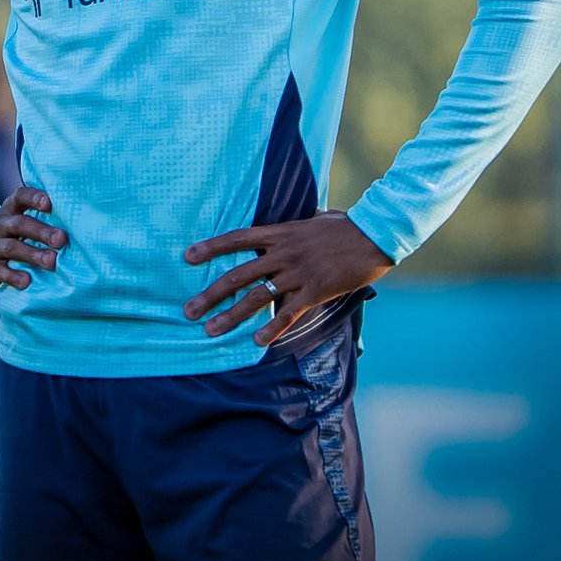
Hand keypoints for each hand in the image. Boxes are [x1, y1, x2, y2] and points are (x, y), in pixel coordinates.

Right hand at [0, 186, 66, 290]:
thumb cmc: (7, 235)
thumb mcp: (16, 221)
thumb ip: (39, 218)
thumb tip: (79, 222)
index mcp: (10, 210)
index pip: (20, 197)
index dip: (34, 198)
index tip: (49, 203)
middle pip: (19, 224)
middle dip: (41, 231)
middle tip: (61, 240)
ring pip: (11, 247)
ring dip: (32, 254)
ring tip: (51, 262)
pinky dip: (12, 276)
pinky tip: (26, 282)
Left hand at [183, 210, 392, 346]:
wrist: (372, 235)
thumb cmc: (343, 226)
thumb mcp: (312, 218)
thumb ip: (292, 226)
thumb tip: (284, 226)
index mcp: (279, 233)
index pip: (236, 239)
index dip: (211, 248)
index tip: (188, 257)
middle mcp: (283, 253)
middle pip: (238, 274)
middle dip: (211, 293)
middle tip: (189, 310)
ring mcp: (297, 273)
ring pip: (257, 297)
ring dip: (231, 316)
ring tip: (211, 330)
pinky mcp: (314, 291)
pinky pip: (288, 313)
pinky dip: (271, 329)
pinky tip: (256, 341)